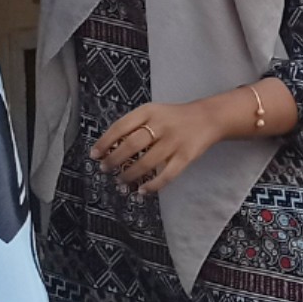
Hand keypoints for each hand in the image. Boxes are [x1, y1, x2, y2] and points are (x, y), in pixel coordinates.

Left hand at [92, 100, 227, 194]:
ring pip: (146, 163)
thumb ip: (134, 125)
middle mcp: (160, 125)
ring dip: (129, 175)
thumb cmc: (174, 117)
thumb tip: (109, 147)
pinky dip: (153, 185)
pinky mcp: (186, 157)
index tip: (95, 154)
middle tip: (105, 169)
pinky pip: (166, 175)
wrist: (207, 118)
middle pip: (131, 146)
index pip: (120, 126)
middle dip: (114, 160)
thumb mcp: (153, 112)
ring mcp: (174, 142)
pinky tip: (142, 190)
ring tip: (120, 181)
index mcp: (149, 111)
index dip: (105, 142)